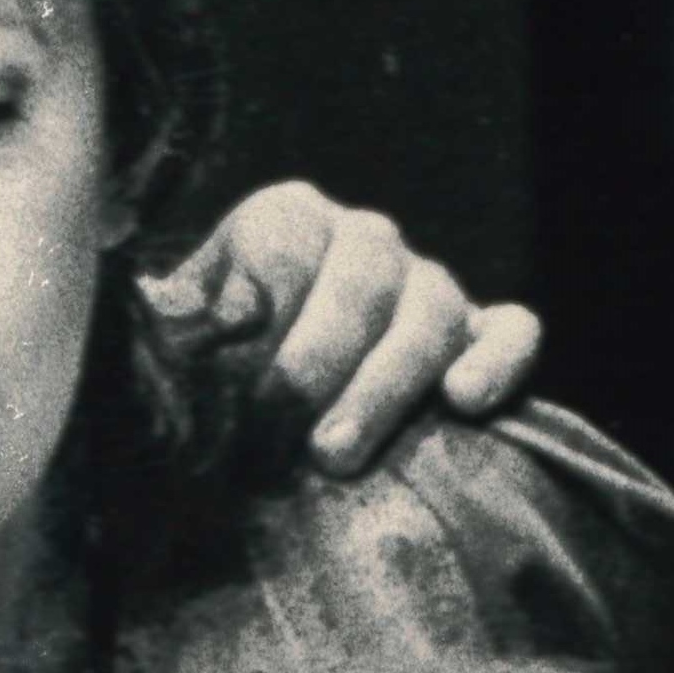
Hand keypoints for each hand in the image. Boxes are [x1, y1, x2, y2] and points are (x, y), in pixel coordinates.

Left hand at [144, 189, 539, 473]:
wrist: (269, 407)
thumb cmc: (219, 373)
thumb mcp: (184, 337)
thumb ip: (174, 325)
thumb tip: (159, 325)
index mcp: (289, 219)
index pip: (286, 240)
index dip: (261, 309)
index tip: (234, 379)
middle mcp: (365, 240)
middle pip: (361, 277)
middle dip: (318, 361)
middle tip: (280, 432)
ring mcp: (431, 285)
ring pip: (431, 310)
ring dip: (386, 383)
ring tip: (338, 453)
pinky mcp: (484, 333)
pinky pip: (513, 331)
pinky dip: (498, 360)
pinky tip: (465, 403)